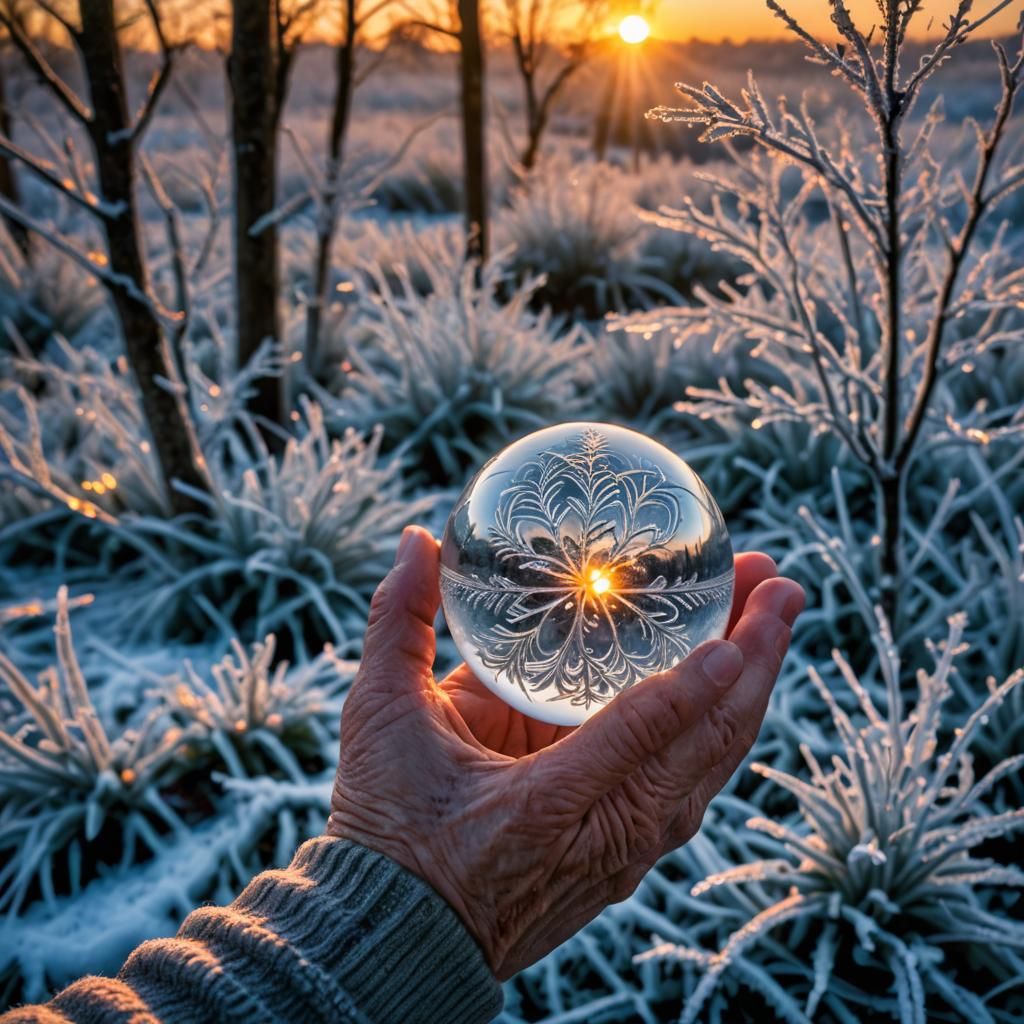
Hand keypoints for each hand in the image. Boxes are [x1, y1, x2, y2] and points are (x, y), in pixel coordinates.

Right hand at [327, 526, 803, 979]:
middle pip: (705, 745)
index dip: (690, 688)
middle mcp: (604, 834)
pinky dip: (723, 723)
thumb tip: (418, 542)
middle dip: (756, 661)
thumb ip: (399, 624)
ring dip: (752, 687)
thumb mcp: (382, 719)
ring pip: (713, 763)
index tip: (733, 639)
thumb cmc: (391, 828)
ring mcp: (626, 850)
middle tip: (779, 585)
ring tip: (773, 614)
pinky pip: (694, 780)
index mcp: (541, 804)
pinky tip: (738, 675)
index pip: (634, 738)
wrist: (403, 930)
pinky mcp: (630, 852)